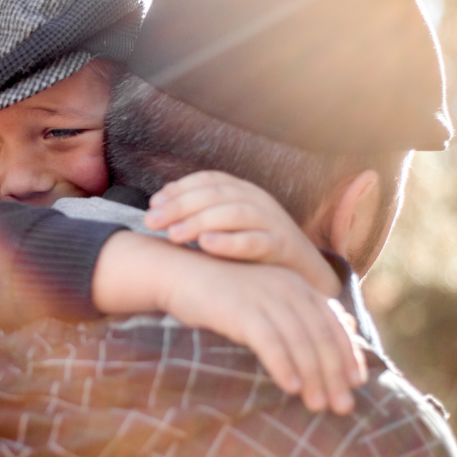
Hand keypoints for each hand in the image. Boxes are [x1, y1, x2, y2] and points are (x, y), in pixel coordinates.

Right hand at [93, 233, 367, 414]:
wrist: (179, 274)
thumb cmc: (223, 293)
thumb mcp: (265, 299)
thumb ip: (299, 314)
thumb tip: (345, 329)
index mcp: (296, 284)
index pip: (334, 323)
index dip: (348, 354)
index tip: (357, 383)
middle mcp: (286, 287)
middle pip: (320, 335)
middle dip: (334, 374)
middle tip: (342, 407)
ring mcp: (264, 296)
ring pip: (299, 341)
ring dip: (312, 377)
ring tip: (317, 405)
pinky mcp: (241, 308)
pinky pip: (269, 340)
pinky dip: (282, 365)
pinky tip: (290, 388)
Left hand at [144, 171, 340, 296]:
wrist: (303, 275)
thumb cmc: (254, 250)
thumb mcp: (227, 227)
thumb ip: (198, 215)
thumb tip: (158, 205)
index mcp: (244, 191)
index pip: (209, 180)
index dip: (180, 188)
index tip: (154, 204)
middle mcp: (259, 201)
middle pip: (217, 194)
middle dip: (181, 206)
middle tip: (153, 221)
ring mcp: (273, 222)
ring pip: (235, 214)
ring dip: (201, 222)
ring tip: (174, 235)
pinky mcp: (282, 247)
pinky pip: (256, 242)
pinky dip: (230, 242)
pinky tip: (206, 246)